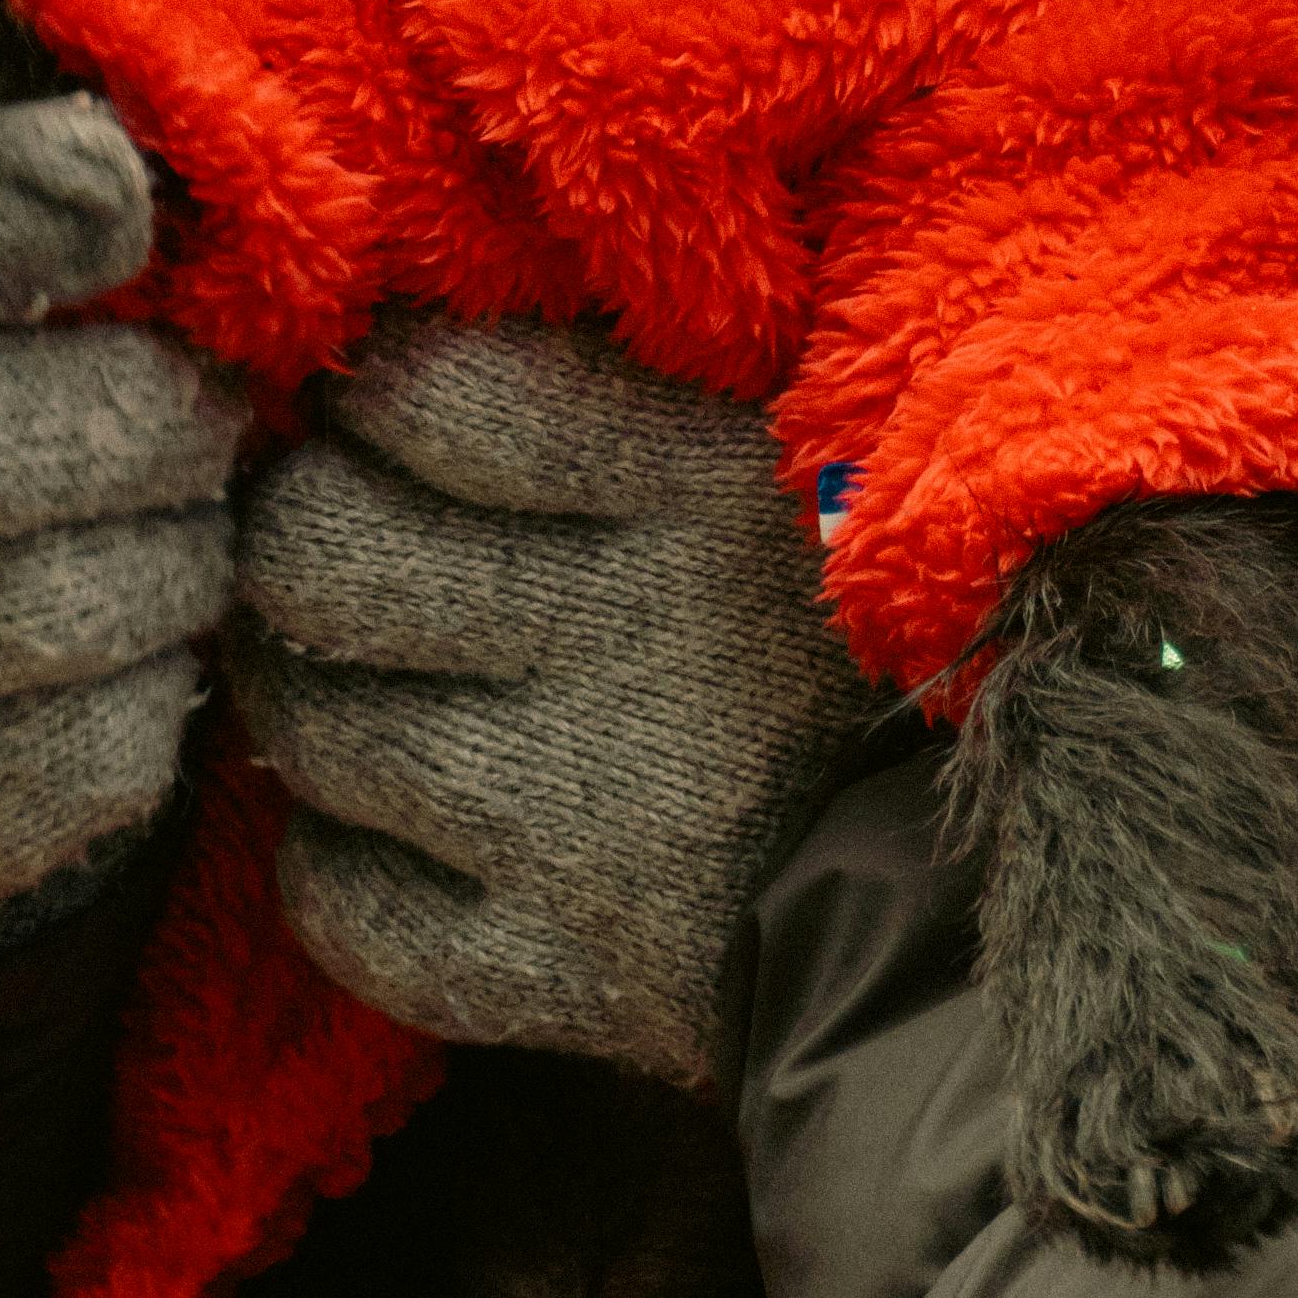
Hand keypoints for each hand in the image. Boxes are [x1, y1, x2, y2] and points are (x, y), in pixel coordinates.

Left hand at [226, 313, 878, 1085]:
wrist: (999, 899)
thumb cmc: (895, 635)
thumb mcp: (808, 454)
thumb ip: (653, 382)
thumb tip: (444, 322)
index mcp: (704, 483)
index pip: (428, 393)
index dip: (369, 389)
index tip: (379, 405)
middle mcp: (628, 642)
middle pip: (325, 557)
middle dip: (298, 531)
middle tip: (334, 532)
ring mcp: (582, 821)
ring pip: (313, 729)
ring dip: (304, 694)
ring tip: (354, 676)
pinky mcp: (565, 975)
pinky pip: (349, 915)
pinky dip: (335, 869)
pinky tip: (385, 830)